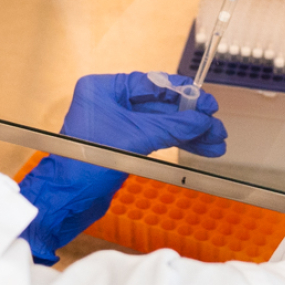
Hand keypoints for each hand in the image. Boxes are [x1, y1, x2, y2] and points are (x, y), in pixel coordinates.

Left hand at [61, 72, 226, 156]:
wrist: (68, 200)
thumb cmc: (84, 165)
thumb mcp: (135, 139)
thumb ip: (171, 127)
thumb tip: (201, 121)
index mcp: (104, 89)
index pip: (152, 84)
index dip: (183, 94)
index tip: (207, 103)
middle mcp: (110, 103)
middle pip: (160, 105)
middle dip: (191, 118)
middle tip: (216, 126)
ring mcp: (117, 125)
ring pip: (162, 124)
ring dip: (189, 134)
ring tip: (215, 142)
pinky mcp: (123, 145)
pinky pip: (157, 139)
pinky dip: (178, 144)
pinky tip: (200, 148)